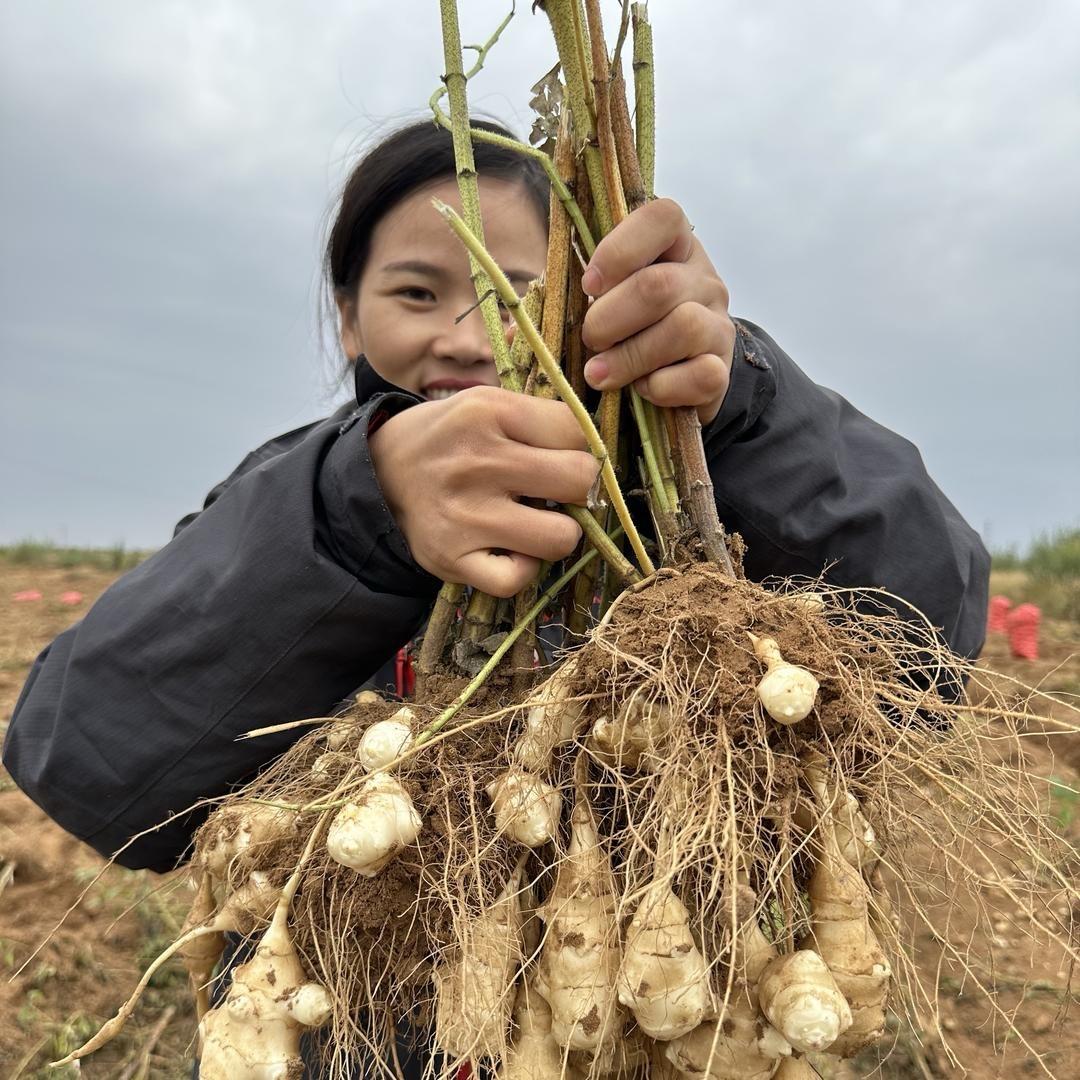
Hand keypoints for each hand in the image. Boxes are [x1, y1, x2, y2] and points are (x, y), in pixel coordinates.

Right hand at [369, 387, 598, 596]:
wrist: (378, 476)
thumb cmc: (447, 440)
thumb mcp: (483, 403)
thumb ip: (539, 417)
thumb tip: (600, 450)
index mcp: (488, 412)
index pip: (577, 432)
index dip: (579, 447)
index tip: (561, 456)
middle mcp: (478, 461)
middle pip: (580, 480)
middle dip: (579, 489)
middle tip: (556, 492)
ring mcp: (465, 515)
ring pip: (561, 538)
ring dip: (557, 533)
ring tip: (536, 523)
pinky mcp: (452, 559)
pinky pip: (518, 579)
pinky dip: (522, 569)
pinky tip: (512, 551)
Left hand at [580, 198, 734, 424]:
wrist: (683, 379)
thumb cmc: (631, 333)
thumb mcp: (601, 306)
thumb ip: (564, 305)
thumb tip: (514, 330)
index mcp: (673, 248)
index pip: (661, 217)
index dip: (620, 249)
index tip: (588, 285)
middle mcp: (703, 279)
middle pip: (658, 285)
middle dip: (610, 318)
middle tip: (590, 340)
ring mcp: (717, 325)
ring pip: (681, 327)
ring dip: (630, 356)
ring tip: (600, 374)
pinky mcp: (721, 371)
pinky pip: (700, 375)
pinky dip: (661, 387)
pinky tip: (642, 391)